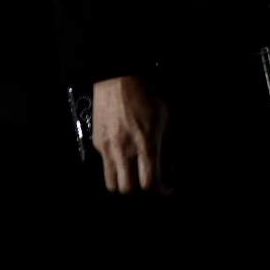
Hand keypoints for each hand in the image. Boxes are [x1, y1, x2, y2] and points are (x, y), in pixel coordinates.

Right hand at [92, 75, 170, 193]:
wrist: (119, 77)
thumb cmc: (146, 92)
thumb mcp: (169, 120)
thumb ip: (171, 150)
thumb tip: (171, 171)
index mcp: (146, 144)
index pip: (150, 184)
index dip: (160, 192)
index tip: (166, 188)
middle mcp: (125, 149)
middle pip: (128, 190)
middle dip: (141, 191)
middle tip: (150, 182)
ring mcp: (108, 148)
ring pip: (112, 184)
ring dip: (125, 184)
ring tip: (135, 175)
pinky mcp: (98, 143)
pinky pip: (105, 166)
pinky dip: (116, 169)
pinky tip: (125, 159)